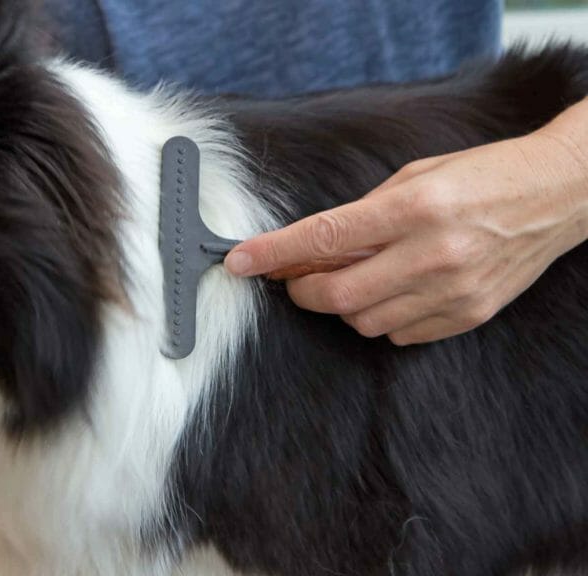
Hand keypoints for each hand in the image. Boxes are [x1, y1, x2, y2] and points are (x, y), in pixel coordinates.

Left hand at [224, 105, 587, 345]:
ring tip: (356, 277)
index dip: (272, 253)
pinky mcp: (470, 314)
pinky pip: (400, 334)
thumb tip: (309, 247)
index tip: (239, 261)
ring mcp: (454, 291)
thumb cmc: (483, 176)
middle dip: (302, 292)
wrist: (558, 194)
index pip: (324, 238)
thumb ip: (362, 214)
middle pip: (337, 296)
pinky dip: (381, 318)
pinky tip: (391, 291)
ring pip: (364, 321)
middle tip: (295, 280)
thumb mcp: (416, 176)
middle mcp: (433, 253)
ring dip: (343, 306)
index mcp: (414, 208)